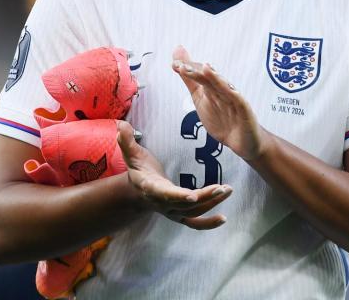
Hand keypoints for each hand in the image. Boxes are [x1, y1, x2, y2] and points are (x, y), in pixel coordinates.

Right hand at [116, 120, 231, 229]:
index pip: (164, 194)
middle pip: (184, 204)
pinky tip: (223, 219)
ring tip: (227, 191)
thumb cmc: (138, 169)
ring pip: (193, 212)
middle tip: (221, 188)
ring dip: (211, 203)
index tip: (192, 196)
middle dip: (204, 197)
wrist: (136, 191)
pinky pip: (194, 223)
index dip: (178, 196)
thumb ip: (127, 141)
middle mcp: (162, 203)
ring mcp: (171, 211)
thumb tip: (121, 125)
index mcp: (150, 188)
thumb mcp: (131, 154)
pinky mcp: (179, 215)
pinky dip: (208, 223)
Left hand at [172, 46, 268, 160]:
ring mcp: (233, 98)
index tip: (174, 64)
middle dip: (196, 72)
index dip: (187, 70)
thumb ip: (190, 81)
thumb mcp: (200, 100)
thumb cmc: (223, 120)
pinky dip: (230, 91)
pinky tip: (224, 85)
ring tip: (204, 68)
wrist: (242, 141)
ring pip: (222, 86)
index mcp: (211, 87)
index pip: (198, 76)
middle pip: (208, 79)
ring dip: (213, 77)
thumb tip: (176, 63)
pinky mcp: (243, 108)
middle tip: (182, 66)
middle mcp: (221, 90)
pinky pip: (236, 98)